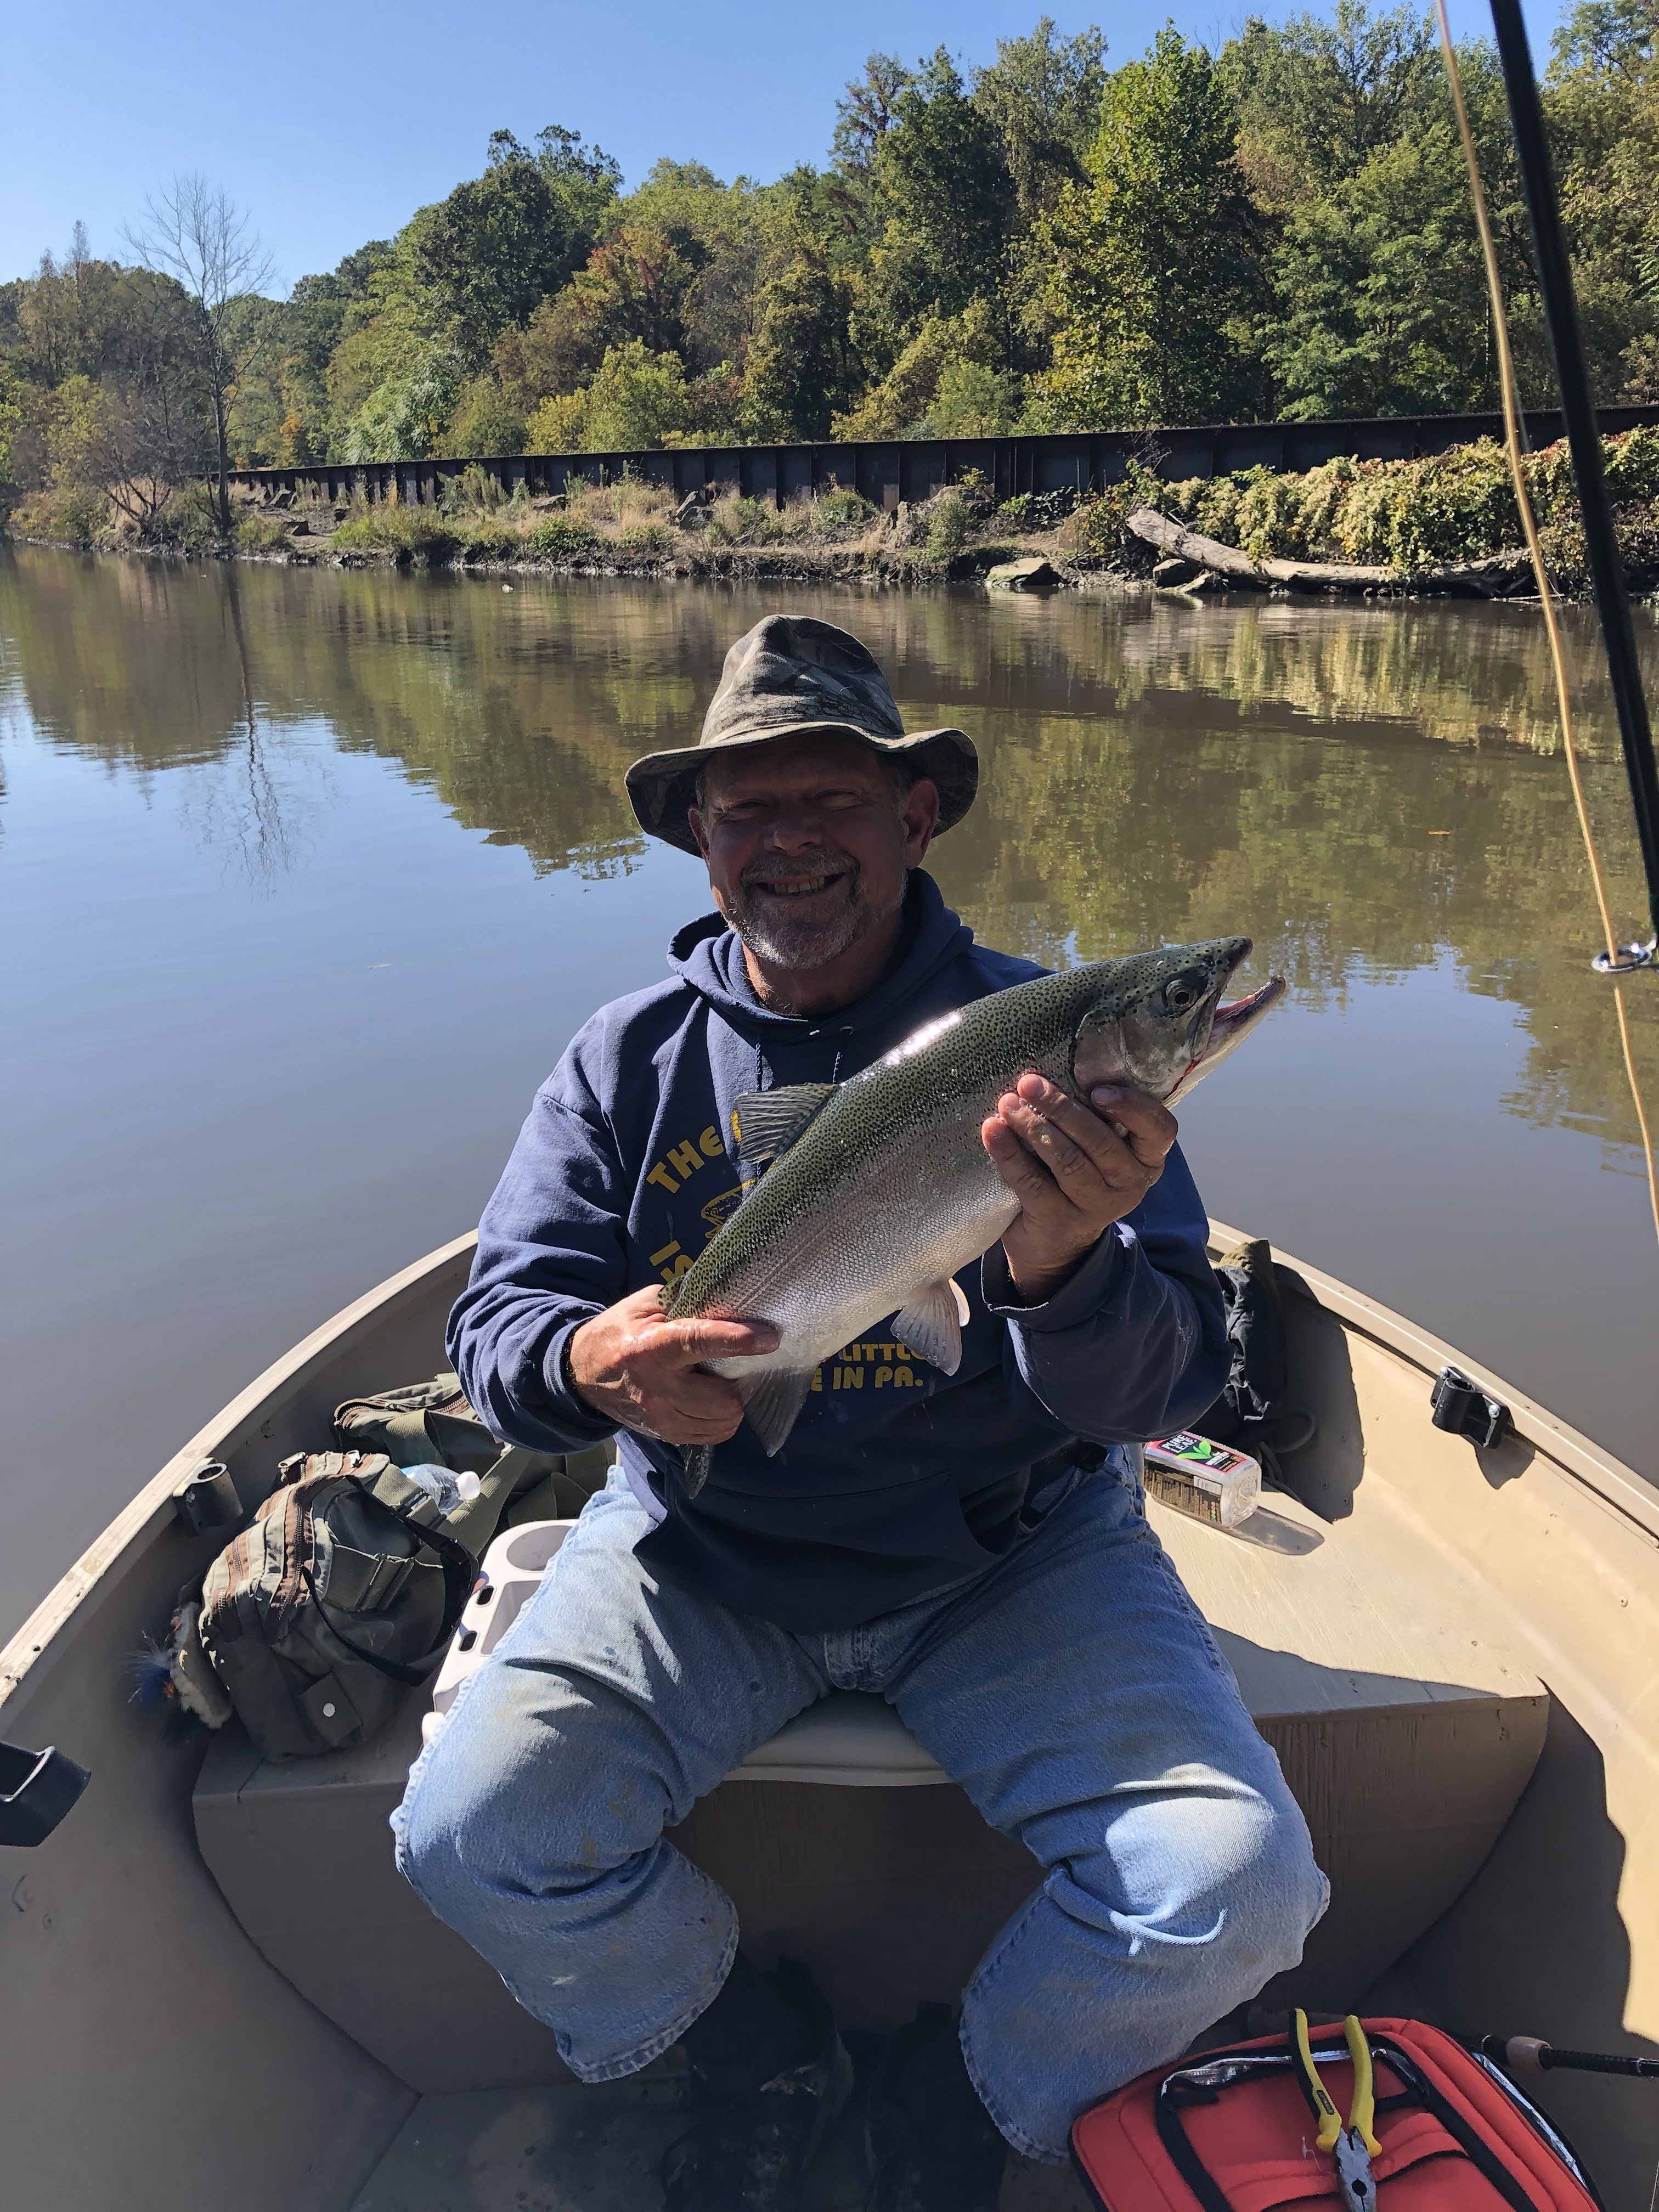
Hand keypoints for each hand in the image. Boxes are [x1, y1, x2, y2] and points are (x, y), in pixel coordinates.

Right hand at [567, 1285, 778, 1444]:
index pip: (697, 1342)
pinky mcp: (663, 1434)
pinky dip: (722, 1419)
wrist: (583, 1374)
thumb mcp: (644, 1305)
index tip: (769, 1338)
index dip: (736, 1340)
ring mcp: (660, 1417)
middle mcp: (656, 1389)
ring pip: (722, 1421)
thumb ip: (684, 1302)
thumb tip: (730, 1302)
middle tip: (738, 1365)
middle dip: (741, 1381)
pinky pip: (712, 1435)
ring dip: (733, 1401)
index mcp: (650, 1348)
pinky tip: (714, 1401)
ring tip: (723, 1383)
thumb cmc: (619, 1331)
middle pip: (722, 1398)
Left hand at [981, 1077, 1177, 1302]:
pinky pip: (1032, 1182)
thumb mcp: (1099, 1152)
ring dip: (1033, 1127)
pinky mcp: (1059, 1221)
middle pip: (1100, 1141)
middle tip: (1030, 1082)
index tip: (1098, 1089)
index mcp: (1147, 1159)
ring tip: (1007, 1103)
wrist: (1056, 1244)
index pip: (1159, 1129)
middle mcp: (1129, 1184)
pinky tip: (992, 1130)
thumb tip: (1057, 1068)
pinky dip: (1009, 1153)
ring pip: (1066, 1160)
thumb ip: (1096, 1118)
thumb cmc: (1079, 1178)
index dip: (1132, 1107)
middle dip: (1061, 1107)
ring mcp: (1096, 1206)